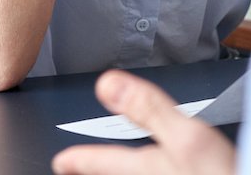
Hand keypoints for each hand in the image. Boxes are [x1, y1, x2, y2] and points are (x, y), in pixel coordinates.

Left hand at [51, 70, 236, 174]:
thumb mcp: (190, 137)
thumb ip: (149, 109)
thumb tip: (106, 83)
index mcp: (152, 168)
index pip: (106, 161)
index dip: (80, 159)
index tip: (61, 161)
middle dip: (100, 170)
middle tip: (76, 168)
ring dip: (124, 173)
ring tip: (112, 171)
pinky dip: (157, 171)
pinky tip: (171, 169)